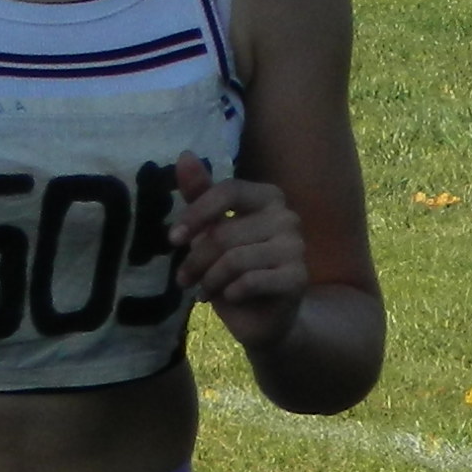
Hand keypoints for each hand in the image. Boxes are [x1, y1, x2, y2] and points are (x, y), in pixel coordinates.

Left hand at [170, 153, 309, 349]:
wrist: (263, 316)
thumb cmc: (233, 269)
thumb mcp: (211, 230)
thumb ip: (200, 194)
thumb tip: (184, 155)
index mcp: (267, 197)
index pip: (227, 191)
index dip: (195, 214)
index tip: (173, 239)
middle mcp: (287, 216)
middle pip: (224, 232)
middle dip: (195, 260)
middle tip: (184, 279)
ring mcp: (296, 246)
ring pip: (234, 260)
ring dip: (210, 280)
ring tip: (205, 290)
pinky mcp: (298, 277)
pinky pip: (251, 281)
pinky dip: (231, 293)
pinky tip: (229, 298)